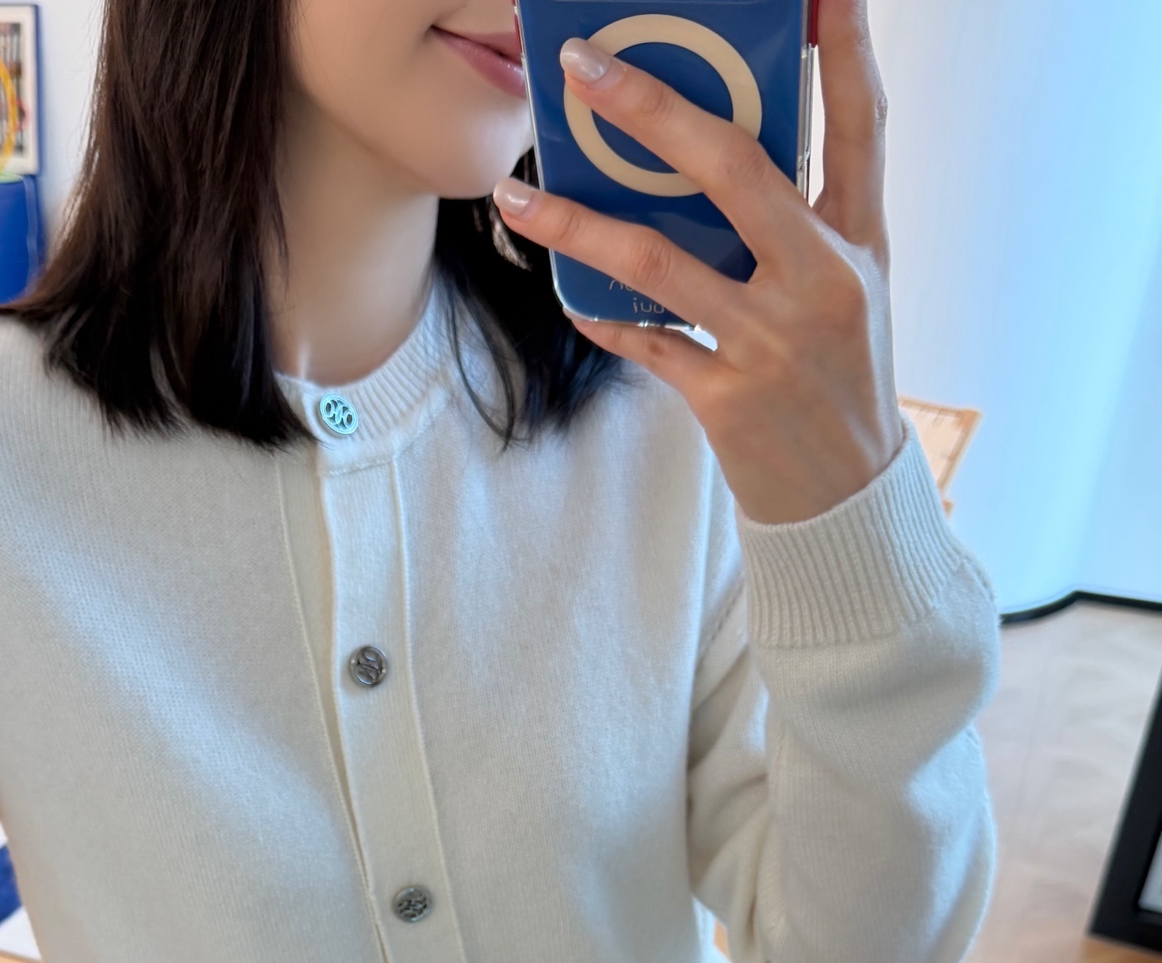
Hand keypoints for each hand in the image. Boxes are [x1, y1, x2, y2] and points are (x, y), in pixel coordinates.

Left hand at [493, 0, 904, 523]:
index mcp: (860, 240)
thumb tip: (711, 152)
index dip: (846, 45)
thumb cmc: (839, 381)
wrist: (846, 501)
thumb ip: (799, 221)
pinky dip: (602, 314)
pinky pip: (647, 341)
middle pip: (734, 168)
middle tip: (586, 68)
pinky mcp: (728, 399)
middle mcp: (821, 281)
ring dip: (577, 225)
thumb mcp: (846, 289)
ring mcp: (773, 342)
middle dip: (653, 109)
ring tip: (517, 197)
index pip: (859, 121)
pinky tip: (567, 293)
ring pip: (659, 260)